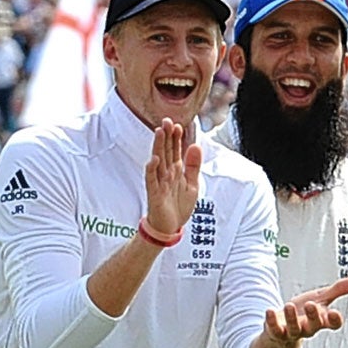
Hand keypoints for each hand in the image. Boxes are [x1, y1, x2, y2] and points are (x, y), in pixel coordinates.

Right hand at [143, 118, 201, 239]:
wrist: (170, 227)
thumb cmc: (178, 206)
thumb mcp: (192, 184)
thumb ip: (193, 166)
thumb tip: (195, 146)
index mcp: (175, 170)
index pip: (175, 150)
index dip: (176, 138)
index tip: (178, 124)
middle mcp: (166, 173)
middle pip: (166, 151)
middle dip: (166, 136)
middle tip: (166, 120)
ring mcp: (159, 181)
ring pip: (158, 161)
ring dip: (158, 146)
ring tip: (159, 132)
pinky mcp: (155, 192)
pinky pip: (152, 179)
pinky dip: (152, 169)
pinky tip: (153, 159)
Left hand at [249, 274, 347, 347]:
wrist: (281, 328)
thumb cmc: (303, 312)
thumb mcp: (321, 299)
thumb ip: (339, 290)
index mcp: (321, 320)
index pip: (332, 323)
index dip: (333, 320)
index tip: (334, 313)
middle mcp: (308, 328)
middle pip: (314, 326)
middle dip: (313, 316)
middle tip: (311, 305)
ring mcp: (292, 332)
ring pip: (294, 328)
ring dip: (292, 318)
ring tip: (289, 306)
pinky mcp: (276, 332)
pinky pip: (274, 329)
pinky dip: (271, 321)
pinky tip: (269, 311)